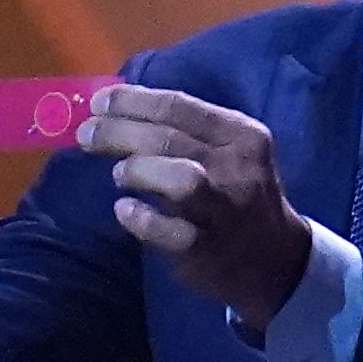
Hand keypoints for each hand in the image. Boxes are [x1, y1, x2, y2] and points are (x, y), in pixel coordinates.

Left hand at [78, 85, 313, 330]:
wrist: (275, 259)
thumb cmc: (238, 194)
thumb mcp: (229, 152)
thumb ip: (185, 130)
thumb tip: (118, 110)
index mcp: (241, 134)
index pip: (179, 106)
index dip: (131, 102)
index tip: (99, 103)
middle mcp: (237, 167)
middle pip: (169, 138)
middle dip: (118, 132)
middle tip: (87, 136)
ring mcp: (225, 209)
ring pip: (179, 179)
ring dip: (138, 170)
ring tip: (119, 176)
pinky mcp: (208, 248)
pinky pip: (168, 231)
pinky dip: (140, 218)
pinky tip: (125, 211)